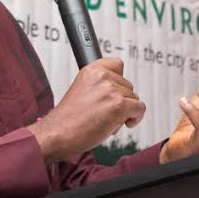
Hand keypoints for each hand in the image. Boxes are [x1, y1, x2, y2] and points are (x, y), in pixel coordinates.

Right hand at [27, 57, 144, 163]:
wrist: (58, 133)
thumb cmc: (68, 118)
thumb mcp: (81, 89)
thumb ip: (99, 85)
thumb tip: (120, 90)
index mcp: (91, 70)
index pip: (117, 64)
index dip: (119, 79)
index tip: (116, 90)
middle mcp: (102, 77)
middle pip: (128, 85)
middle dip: (121, 99)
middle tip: (106, 112)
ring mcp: (111, 90)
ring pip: (134, 98)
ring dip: (126, 110)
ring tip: (108, 120)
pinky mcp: (119, 105)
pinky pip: (140, 108)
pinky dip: (136, 118)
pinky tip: (124, 123)